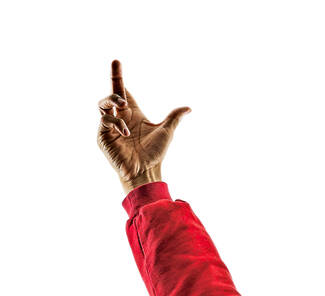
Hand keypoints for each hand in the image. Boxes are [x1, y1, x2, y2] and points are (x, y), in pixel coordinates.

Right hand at [97, 58, 190, 189]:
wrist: (146, 172)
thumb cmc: (155, 154)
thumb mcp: (166, 131)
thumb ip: (174, 117)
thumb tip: (189, 108)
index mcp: (132, 113)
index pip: (121, 89)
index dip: (117, 75)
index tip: (116, 61)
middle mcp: (119, 117)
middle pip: (109, 94)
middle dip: (113, 88)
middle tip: (125, 99)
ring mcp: (109, 127)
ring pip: (102, 104)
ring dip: (112, 102)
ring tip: (124, 108)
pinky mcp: (103, 137)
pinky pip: (104, 121)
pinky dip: (115, 123)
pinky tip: (126, 132)